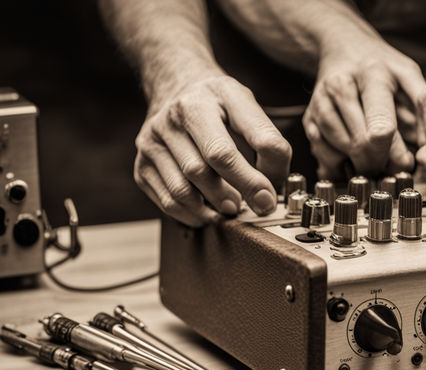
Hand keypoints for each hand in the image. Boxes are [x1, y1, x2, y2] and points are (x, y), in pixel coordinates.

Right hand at [134, 74, 291, 225]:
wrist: (176, 87)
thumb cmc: (219, 104)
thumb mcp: (249, 107)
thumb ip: (267, 141)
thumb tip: (272, 186)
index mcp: (211, 97)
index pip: (236, 145)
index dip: (258, 177)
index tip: (270, 196)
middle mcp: (177, 115)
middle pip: (209, 166)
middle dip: (240, 192)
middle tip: (256, 206)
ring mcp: (154, 140)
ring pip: (185, 189)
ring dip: (214, 207)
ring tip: (233, 209)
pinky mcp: (142, 163)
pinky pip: (169, 201)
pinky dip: (193, 214)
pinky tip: (209, 211)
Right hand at [303, 38, 425, 178]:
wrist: (343, 47)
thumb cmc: (381, 67)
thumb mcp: (409, 76)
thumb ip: (423, 109)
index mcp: (372, 75)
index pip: (381, 129)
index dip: (396, 155)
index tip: (405, 162)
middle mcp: (340, 88)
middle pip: (360, 146)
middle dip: (379, 164)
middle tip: (390, 165)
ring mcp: (320, 104)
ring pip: (339, 154)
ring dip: (359, 165)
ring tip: (373, 157)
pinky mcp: (308, 120)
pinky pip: (323, 156)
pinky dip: (340, 165)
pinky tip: (353, 155)